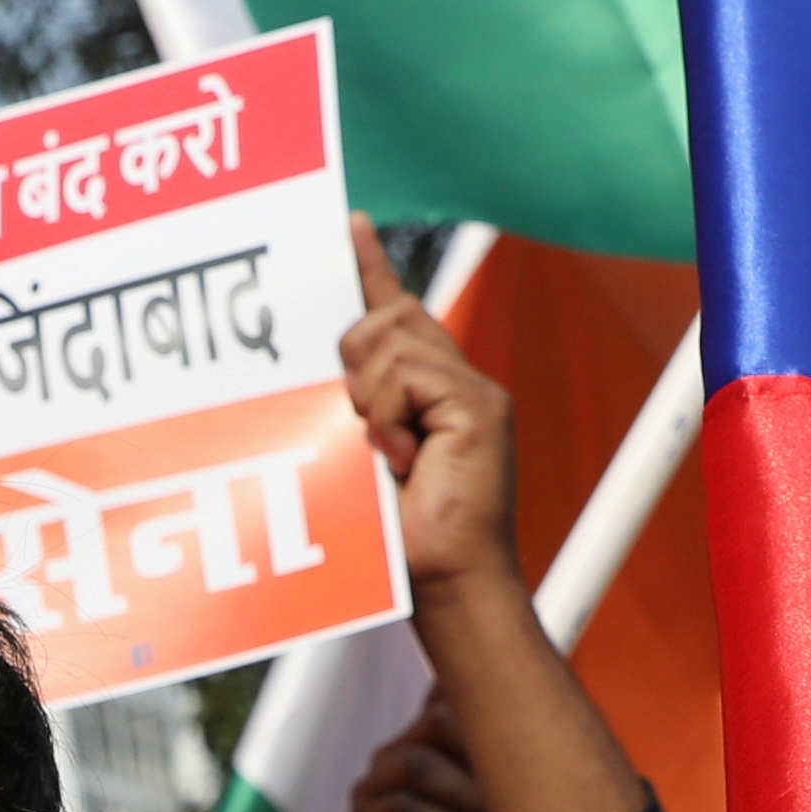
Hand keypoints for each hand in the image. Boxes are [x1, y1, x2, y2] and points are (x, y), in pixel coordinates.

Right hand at [337, 709, 510, 811]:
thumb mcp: (510, 807)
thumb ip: (510, 760)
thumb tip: (542, 702)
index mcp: (427, 745)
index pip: (444, 698)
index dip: (478, 706)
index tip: (511, 738)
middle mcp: (394, 760)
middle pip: (434, 722)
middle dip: (480, 757)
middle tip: (506, 798)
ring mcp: (372, 794)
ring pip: (416, 764)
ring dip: (464, 796)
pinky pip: (399, 811)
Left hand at [339, 231, 524, 587]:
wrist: (448, 584)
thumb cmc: (405, 540)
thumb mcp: (363, 458)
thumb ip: (358, 408)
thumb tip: (329, 372)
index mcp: (432, 391)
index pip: (399, 312)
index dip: (372, 268)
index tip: (349, 227)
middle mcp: (459, 381)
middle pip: (387, 318)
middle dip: (355, 365)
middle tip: (362, 429)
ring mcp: (475, 392)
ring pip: (391, 343)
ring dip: (368, 401)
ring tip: (387, 455)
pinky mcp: (481, 407)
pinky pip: (409, 375)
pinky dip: (389, 416)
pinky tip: (404, 457)